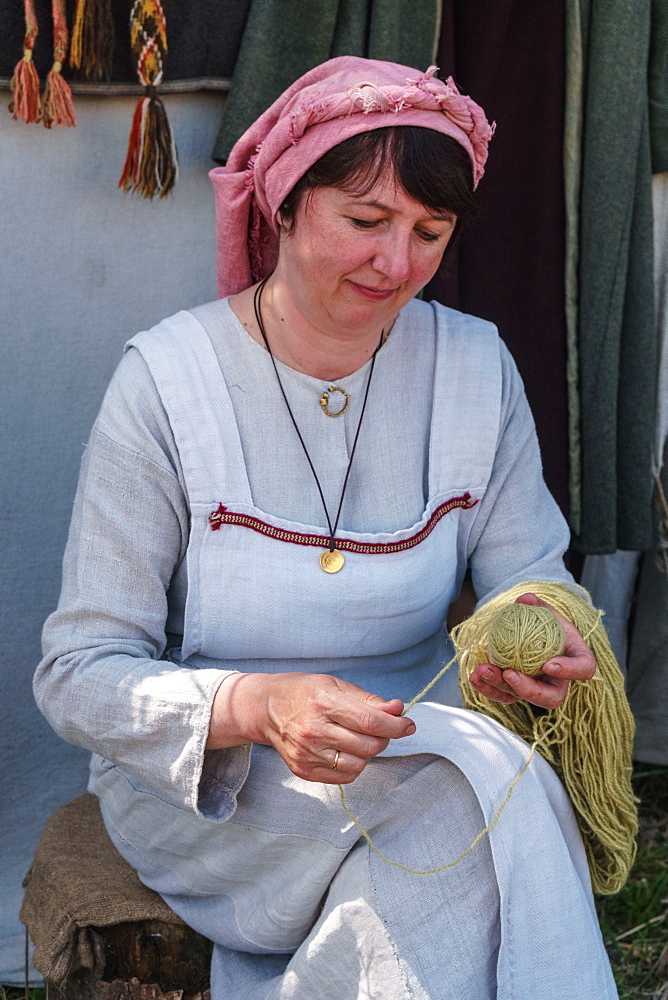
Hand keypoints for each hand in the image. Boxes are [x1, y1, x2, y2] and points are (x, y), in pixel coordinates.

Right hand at [207, 671, 415, 783]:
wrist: (266, 708)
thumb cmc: (304, 692)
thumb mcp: (336, 685)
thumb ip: (369, 701)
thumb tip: (398, 710)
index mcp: (324, 702)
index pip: (371, 722)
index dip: (396, 726)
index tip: (408, 725)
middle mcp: (314, 730)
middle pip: (368, 746)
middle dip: (384, 738)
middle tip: (382, 729)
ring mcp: (307, 753)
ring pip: (358, 765)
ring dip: (368, 753)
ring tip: (360, 739)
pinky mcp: (303, 770)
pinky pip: (343, 777)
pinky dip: (353, 765)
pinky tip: (346, 750)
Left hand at [468, 592, 595, 709]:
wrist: (534, 633)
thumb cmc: (546, 622)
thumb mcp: (545, 610)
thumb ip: (537, 605)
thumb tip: (525, 600)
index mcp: (576, 659)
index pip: (583, 668)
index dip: (569, 670)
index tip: (549, 663)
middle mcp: (558, 681)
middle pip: (550, 697)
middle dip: (528, 689)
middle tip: (509, 673)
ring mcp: (536, 689)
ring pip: (520, 697)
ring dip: (498, 685)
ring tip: (481, 670)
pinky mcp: (516, 691)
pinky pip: (502, 695)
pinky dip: (486, 688)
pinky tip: (474, 676)